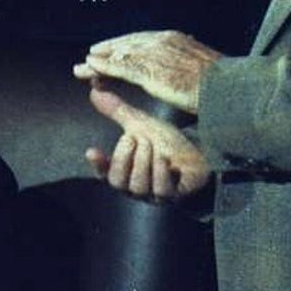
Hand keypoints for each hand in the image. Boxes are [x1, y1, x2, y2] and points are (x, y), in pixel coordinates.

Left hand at [73, 30, 221, 113]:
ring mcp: (154, 55)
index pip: (140, 39)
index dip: (122, 46)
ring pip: (119, 55)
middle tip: (89, 58)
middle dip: (106, 52)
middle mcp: (160, 41)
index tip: (109, 50)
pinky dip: (104, 68)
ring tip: (82, 68)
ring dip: (99, 62)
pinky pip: (120, 68)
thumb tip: (183, 55)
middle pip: (125, 44)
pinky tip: (91, 70)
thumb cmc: (218, 81)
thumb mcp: (199, 64)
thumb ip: (185, 58)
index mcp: (173, 38)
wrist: (226, 88)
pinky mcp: (150, 71)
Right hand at [83, 83, 210, 200]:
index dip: (98, 164)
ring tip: (151, 145)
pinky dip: (160, 173)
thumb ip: (118, 112)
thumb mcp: (141, 125)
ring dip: (143, 163)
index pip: (104, 174)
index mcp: (125, 172)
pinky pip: (160, 191)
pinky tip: (165, 160)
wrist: (199, 152)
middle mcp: (135, 188)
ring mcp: (153, 196)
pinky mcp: (172, 197)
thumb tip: (95, 93)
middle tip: (135, 138)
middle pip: (118, 182)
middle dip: (124, 158)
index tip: (91, 151)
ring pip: (138, 187)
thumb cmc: (166, 143)